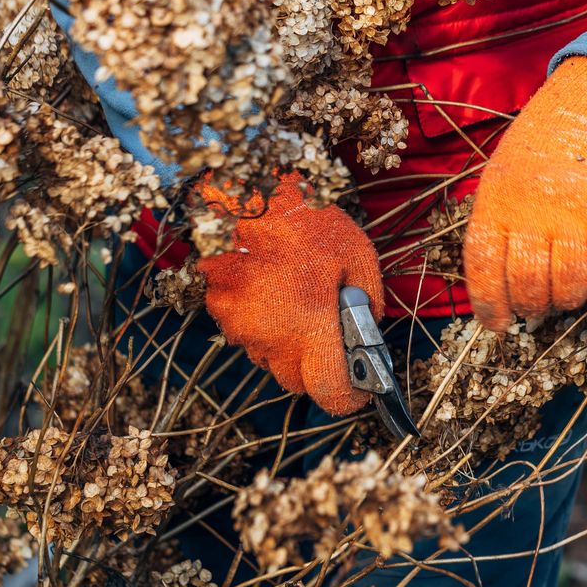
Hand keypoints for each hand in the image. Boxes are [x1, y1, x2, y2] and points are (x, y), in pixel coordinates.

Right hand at [197, 173, 384, 415]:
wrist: (245, 190)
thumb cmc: (305, 220)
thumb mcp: (358, 255)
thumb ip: (367, 303)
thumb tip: (365, 332)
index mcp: (312, 326)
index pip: (330, 393)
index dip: (348, 396)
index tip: (358, 389)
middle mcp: (272, 337)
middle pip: (298, 381)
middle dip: (316, 368)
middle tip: (327, 334)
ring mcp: (240, 328)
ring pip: (270, 359)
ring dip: (287, 345)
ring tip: (296, 302)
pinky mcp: (218, 312)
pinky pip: (248, 334)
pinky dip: (261, 324)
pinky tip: (270, 290)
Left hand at [465, 57, 586, 330]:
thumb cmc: (538, 155)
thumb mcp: (499, 182)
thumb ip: (496, 231)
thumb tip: (498, 293)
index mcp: (495, 207)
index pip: (484, 271)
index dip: (490, 306)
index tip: (498, 325)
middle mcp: (531, 214)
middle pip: (529, 286)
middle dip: (534, 307)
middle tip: (539, 307)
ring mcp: (573, 217)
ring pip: (568, 287)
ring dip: (568, 301)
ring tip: (568, 295)